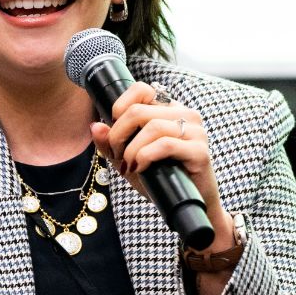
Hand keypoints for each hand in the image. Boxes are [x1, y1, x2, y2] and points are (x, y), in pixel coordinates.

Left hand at [90, 82, 235, 252]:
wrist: (185, 206)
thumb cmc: (160, 179)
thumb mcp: (128, 159)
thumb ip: (110, 144)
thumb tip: (95, 126)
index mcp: (169, 109)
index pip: (141, 89)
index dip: (119, 107)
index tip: (114, 132)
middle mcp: (185, 114)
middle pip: (139, 110)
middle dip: (119, 135)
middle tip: (117, 156)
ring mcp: (195, 132)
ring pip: (152, 127)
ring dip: (131, 149)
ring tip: (129, 166)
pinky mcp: (200, 151)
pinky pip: (165, 144)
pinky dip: (145, 156)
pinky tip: (141, 168)